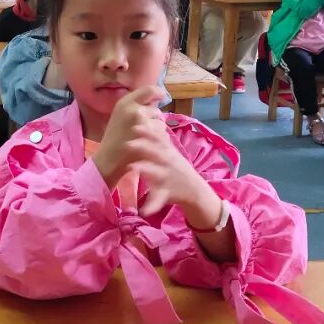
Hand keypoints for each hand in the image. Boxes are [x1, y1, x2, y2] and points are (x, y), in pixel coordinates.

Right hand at [91, 86, 170, 188]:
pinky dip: (159, 140)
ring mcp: (141, 121)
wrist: (108, 160)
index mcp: (124, 102)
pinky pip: (163, 133)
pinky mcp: (148, 134)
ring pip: (161, 122)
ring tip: (145, 139)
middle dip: (155, 119)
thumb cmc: (114, 139)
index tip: (163, 96)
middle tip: (146, 130)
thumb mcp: (120, 116)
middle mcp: (133, 108)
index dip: (159, 92)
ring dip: (157, 130)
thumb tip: (156, 99)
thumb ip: (135, 106)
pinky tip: (148, 145)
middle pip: (156, 109)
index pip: (149, 90)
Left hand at [91, 87, 217, 218]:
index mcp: (167, 151)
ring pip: (157, 173)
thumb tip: (144, 113)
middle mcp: (169, 162)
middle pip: (156, 152)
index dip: (147, 127)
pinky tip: (143, 210)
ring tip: (134, 167)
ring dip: (146, 170)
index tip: (136, 117)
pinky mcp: (167, 193)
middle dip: (144, 147)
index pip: (158, 136)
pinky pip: (159, 199)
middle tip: (129, 142)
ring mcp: (168, 177)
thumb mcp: (169, 151)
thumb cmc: (175, 167)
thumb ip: (157, 137)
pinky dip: (151, 205)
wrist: (194, 189)